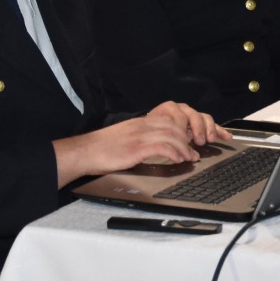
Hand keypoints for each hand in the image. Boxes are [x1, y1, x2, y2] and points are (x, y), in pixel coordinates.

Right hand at [53, 106, 229, 186]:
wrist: (84, 152)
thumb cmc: (102, 149)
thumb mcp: (125, 139)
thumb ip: (141, 140)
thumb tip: (155, 149)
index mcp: (140, 122)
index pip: (168, 120)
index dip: (184, 129)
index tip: (190, 140)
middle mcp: (143, 125)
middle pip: (175, 126)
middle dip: (189, 138)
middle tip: (195, 151)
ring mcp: (140, 135)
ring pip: (173, 135)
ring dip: (186, 148)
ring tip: (191, 158)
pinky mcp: (137, 147)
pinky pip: (164, 146)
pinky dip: (176, 153)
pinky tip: (180, 160)